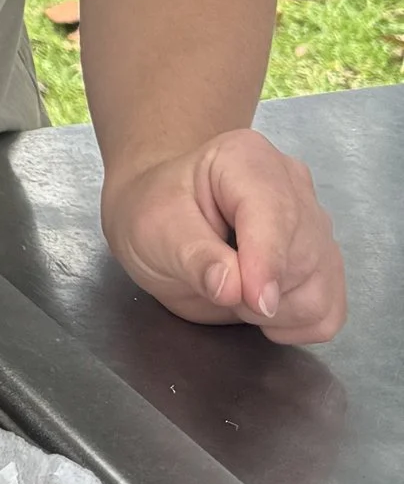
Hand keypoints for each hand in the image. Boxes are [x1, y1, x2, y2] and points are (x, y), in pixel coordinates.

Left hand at [103, 128, 345, 343]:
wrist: (163, 222)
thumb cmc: (154, 213)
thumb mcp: (153, 229)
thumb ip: (193, 257)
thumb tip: (233, 288)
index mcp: (248, 159)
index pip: (276, 214)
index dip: (267, 262)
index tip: (253, 301)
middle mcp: (293, 185)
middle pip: (306, 256)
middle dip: (261, 291)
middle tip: (216, 284)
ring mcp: (315, 225)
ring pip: (322, 288)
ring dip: (278, 311)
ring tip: (234, 291)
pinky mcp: (322, 263)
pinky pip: (329, 311)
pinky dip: (298, 324)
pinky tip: (261, 308)